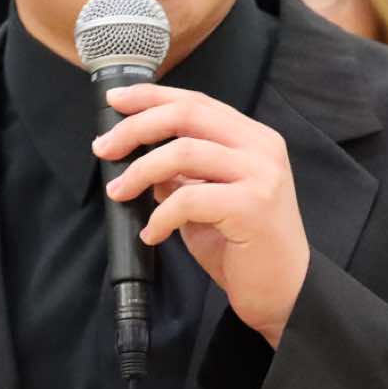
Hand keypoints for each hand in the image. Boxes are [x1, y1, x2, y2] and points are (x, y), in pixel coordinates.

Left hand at [92, 84, 308, 346]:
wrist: (284, 291)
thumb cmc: (244, 246)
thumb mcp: (208, 198)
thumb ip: (182, 173)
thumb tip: (137, 156)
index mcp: (253, 138)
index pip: (196, 102)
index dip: (151, 97)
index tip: (114, 101)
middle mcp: (261, 148)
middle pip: (187, 116)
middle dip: (136, 127)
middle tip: (103, 148)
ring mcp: (261, 175)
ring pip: (183, 153)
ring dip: (140, 172)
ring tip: (118, 193)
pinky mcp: (252, 207)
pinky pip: (189, 199)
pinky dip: (160, 216)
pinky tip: (152, 234)